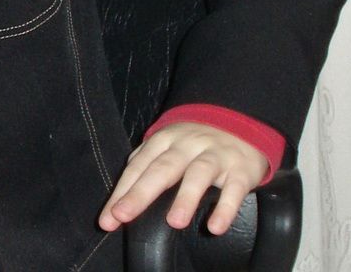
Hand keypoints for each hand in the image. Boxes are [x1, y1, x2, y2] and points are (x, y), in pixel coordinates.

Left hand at [98, 122, 268, 234]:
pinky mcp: (240, 170)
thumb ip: (145, 164)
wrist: (239, 123)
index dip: (122, 191)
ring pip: (197, 174)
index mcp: (163, 140)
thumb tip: (120, 195)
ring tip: (174, 223)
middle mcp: (186, 146)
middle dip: (140, 193)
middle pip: (161, 168)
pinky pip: (234, 189)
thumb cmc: (194, 143)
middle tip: (123, 215)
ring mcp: (214, 156)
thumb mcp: (167, 145)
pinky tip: (215, 227)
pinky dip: (226, 209)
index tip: (109, 217)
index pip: (138, 167)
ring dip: (185, 198)